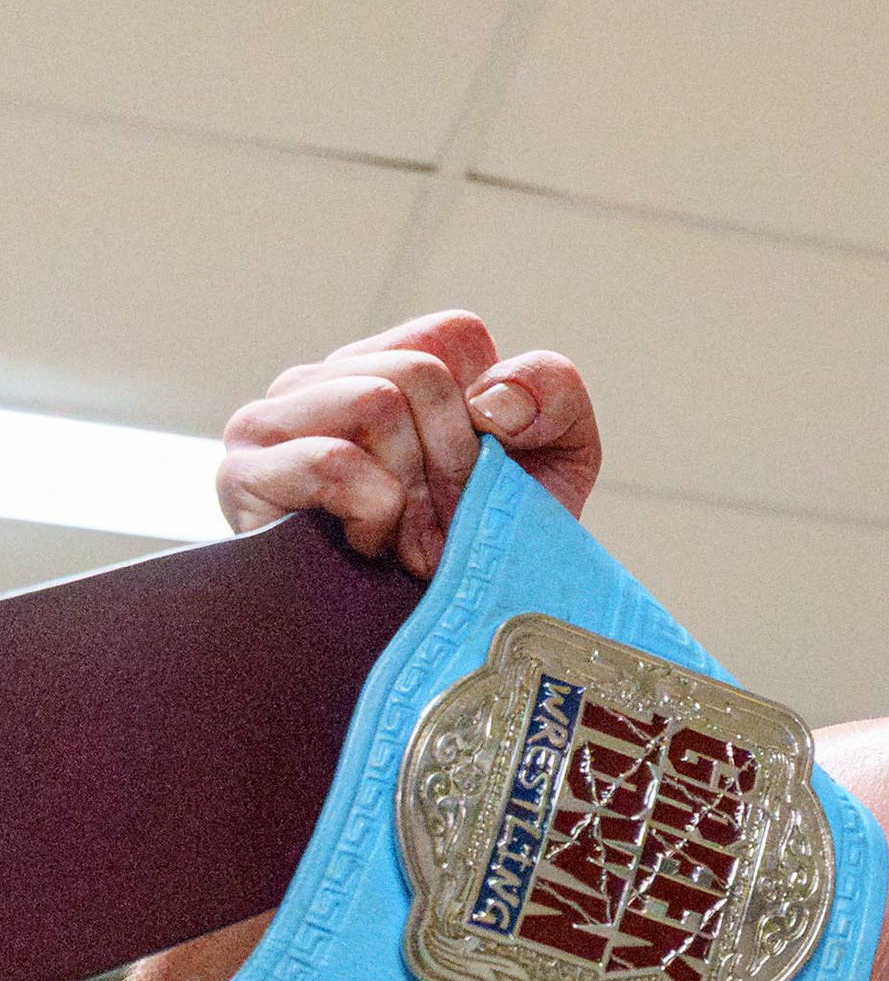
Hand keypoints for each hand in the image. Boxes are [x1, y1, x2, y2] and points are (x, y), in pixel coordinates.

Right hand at [217, 313, 600, 579]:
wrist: (438, 645)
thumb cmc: (490, 545)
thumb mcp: (554, 460)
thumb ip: (551, 391)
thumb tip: (493, 399)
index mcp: (388, 364)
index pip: (456, 334)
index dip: (492, 409)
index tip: (486, 471)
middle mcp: (323, 380)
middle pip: (420, 371)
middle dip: (456, 461)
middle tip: (445, 520)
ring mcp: (271, 421)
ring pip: (376, 401)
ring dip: (416, 490)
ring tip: (409, 537)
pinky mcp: (242, 474)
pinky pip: (331, 460)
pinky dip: (374, 511)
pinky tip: (369, 546)